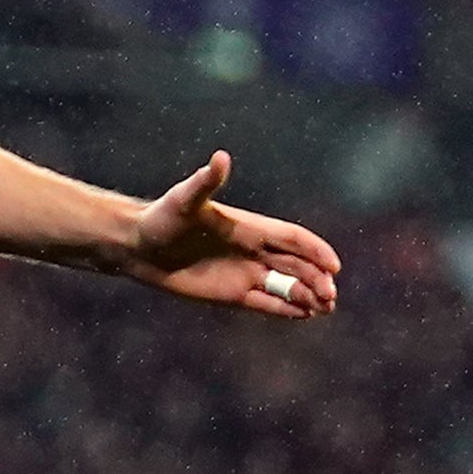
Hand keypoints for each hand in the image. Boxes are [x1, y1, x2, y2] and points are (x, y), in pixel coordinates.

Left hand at [119, 152, 341, 319]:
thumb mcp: (184, 200)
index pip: (291, 238)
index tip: (334, 265)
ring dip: (307, 295)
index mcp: (249, 227)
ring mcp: (244, 272)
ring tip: (326, 308)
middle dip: (317, 278)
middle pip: (295, 265)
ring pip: (285, 285)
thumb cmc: (161, 219)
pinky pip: (265, 303)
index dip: (315, 250)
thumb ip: (205, 182)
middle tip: (331, 296)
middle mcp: (252, 250)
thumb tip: (220, 158)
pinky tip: (305, 316)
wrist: (139, 246)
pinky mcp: (231, 293)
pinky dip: (286, 309)